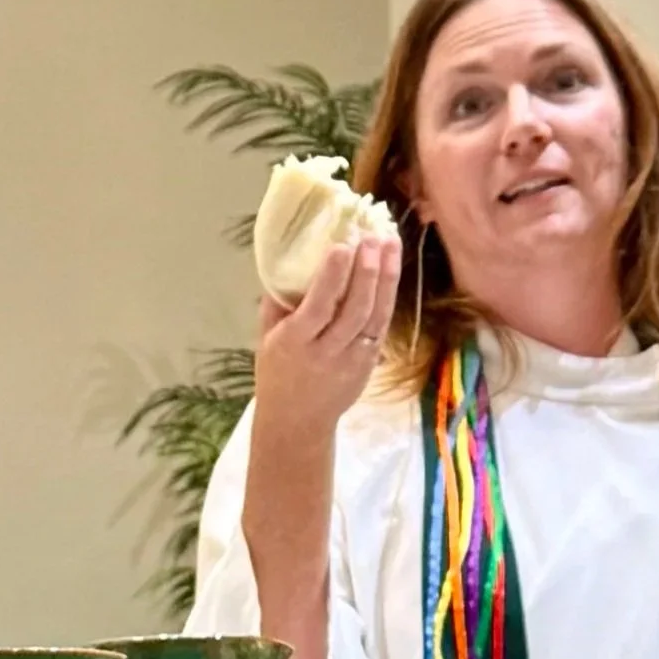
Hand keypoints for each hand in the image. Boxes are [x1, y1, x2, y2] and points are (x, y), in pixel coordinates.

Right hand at [252, 234, 403, 444]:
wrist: (297, 422)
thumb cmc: (276, 372)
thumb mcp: (266, 338)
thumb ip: (279, 303)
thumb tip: (292, 259)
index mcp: (295, 344)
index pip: (318, 308)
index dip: (332, 277)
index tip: (341, 245)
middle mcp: (327, 352)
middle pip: (354, 310)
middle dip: (367, 272)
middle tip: (373, 237)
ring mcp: (353, 359)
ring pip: (375, 316)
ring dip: (386, 278)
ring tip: (391, 243)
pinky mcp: (370, 363)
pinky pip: (382, 325)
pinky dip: (388, 295)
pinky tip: (392, 269)